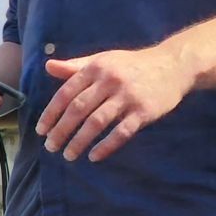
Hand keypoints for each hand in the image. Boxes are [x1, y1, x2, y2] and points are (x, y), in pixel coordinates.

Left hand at [35, 46, 193, 162]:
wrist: (174, 65)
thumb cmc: (133, 65)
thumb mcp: (104, 60)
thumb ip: (76, 66)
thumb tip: (48, 66)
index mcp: (97, 67)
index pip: (66, 93)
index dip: (51, 113)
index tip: (41, 130)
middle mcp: (111, 80)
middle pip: (78, 109)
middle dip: (61, 131)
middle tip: (51, 147)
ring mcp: (128, 96)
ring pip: (97, 122)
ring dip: (79, 141)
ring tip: (69, 155)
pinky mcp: (144, 111)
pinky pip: (121, 132)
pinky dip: (106, 146)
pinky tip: (95, 156)